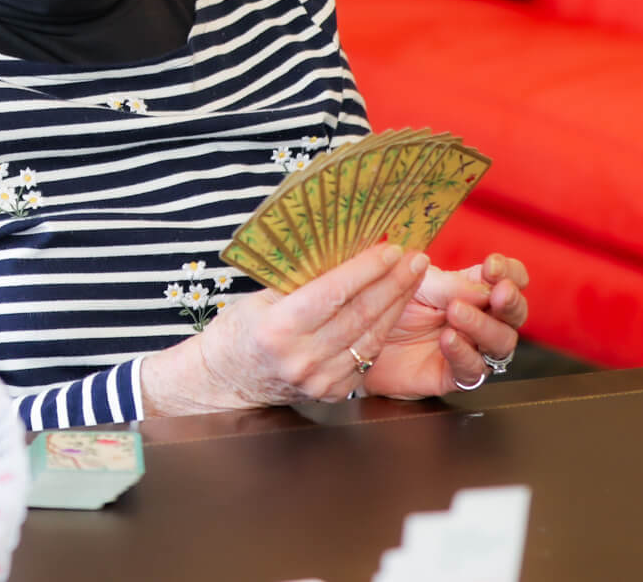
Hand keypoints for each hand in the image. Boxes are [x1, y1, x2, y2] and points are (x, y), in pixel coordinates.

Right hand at [143, 244, 427, 412]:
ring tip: (412, 278)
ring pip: (370, 336)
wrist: (228, 379)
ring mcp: (319, 378)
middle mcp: (301, 356)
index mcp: (277, 328)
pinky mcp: (331, 392)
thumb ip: (298, 282)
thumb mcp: (259, 298)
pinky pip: (366, 357)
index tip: (389, 249)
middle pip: (359, 313)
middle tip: (414, 258)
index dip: (365, 269)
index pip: (332, 292)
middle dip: (392, 282)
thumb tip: (343, 252)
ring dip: (396, 305)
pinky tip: (394, 309)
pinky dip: (382, 330)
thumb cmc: (239, 330)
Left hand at [364, 252, 531, 397]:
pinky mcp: (455, 376)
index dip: (509, 273)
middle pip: (514, 314)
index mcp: (472, 290)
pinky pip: (473, 370)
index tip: (492, 266)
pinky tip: (448, 339)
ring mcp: (470, 349)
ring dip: (484, 325)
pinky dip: (464, 353)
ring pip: (501, 343)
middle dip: (510, 302)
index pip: (508, 279)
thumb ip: (450, 284)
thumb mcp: (415, 284)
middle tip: (497, 293)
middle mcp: (479, 320)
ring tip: (455, 312)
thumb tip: (484, 286)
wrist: (356, 337)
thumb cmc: (385, 304)